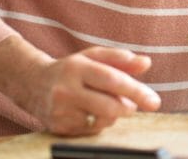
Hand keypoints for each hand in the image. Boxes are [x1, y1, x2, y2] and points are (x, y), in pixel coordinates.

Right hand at [0, 37, 161, 135]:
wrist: (32, 83)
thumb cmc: (72, 69)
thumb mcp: (93, 56)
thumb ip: (121, 58)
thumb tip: (146, 63)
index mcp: (77, 68)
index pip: (113, 80)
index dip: (136, 91)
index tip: (154, 102)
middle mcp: (66, 90)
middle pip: (109, 107)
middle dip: (128, 107)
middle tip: (131, 104)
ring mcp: (60, 111)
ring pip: (103, 121)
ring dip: (114, 115)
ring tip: (106, 103)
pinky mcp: (58, 128)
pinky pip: (92, 131)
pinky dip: (100, 123)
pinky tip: (91, 112)